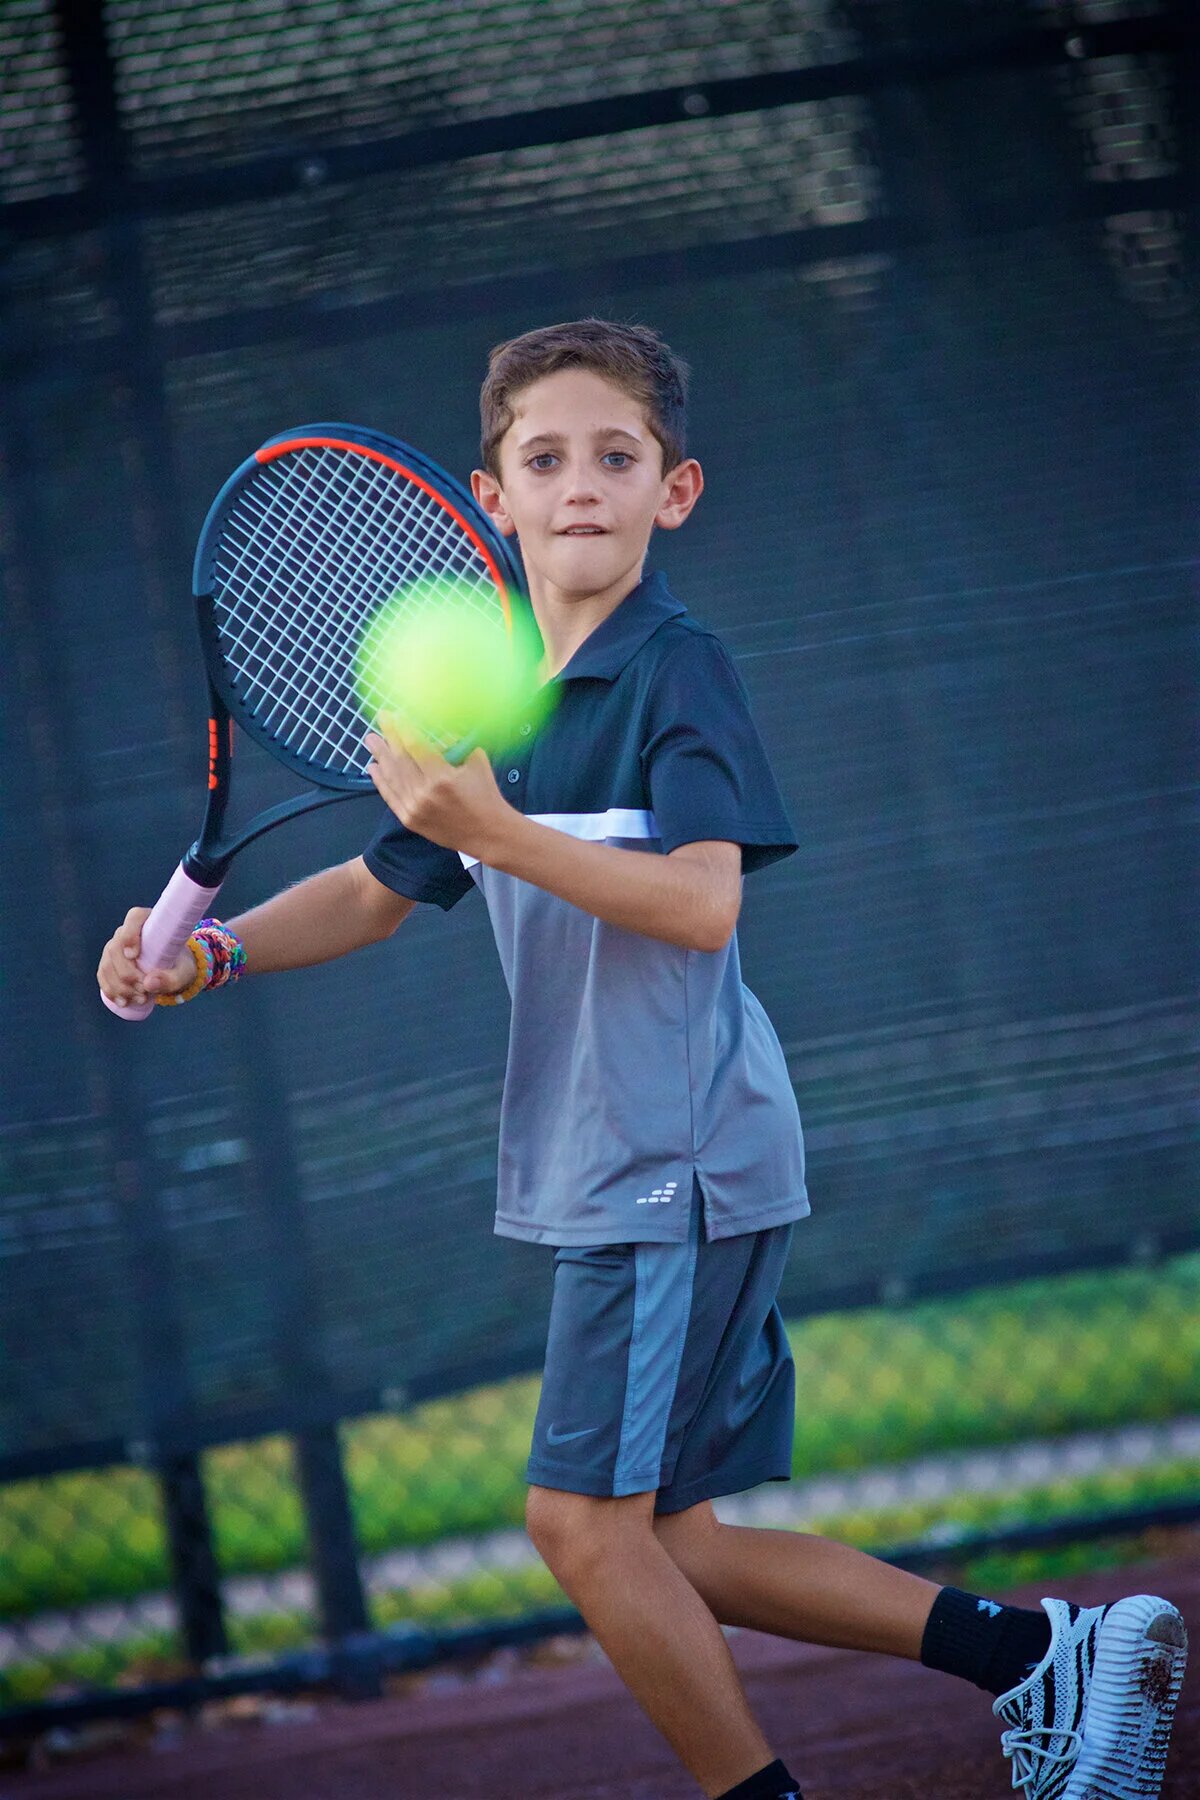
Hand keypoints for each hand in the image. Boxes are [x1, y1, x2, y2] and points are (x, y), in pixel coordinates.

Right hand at [96, 906, 195, 1008]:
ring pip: (107, 964)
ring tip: (140, 999)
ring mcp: (115, 947)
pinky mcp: (109, 963)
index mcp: (149, 922)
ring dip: (120, 986)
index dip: (130, 934)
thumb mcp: (183, 973)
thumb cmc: (180, 965)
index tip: (133, 955)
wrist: (173, 971)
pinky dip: (110, 990)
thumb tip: (148, 984)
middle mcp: (127, 931)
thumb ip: (172, 978)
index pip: (135, 917)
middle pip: (116, 948)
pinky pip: (102, 975)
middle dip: (127, 974)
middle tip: (145, 991)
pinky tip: (122, 1002)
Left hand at [364, 719, 513, 859]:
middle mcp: (424, 793)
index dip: (403, 729)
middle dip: (388, 737)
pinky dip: (380, 781)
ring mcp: (414, 808)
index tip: (395, 715)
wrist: (487, 833)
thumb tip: (440, 729)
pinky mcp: (410, 820)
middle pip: (399, 759)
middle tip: (381, 719)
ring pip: (392, 777)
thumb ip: (458, 744)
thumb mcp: (476, 762)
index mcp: (442, 777)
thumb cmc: (485, 795)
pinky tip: (373, 767)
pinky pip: (390, 797)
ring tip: (371, 740)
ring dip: (379, 756)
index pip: (415, 746)